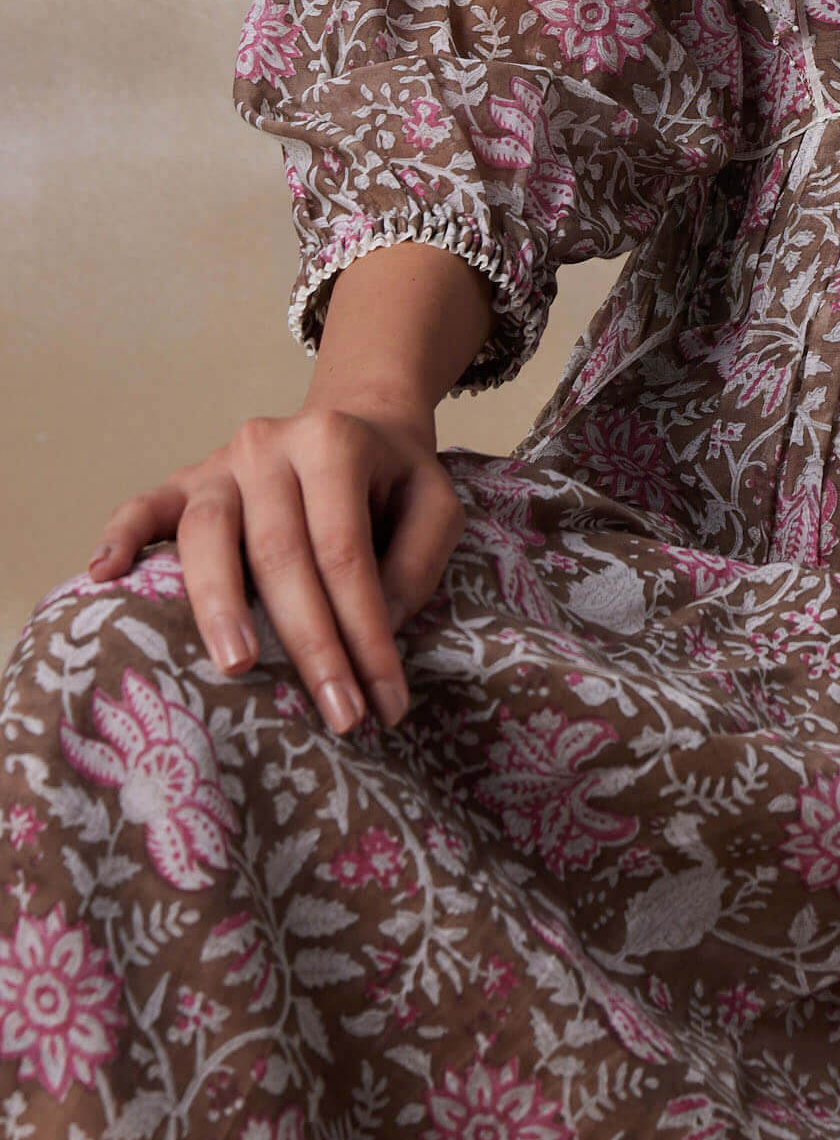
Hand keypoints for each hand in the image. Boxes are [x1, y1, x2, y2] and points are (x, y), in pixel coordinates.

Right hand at [82, 397, 463, 736]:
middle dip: (310, 643)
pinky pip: (143, 507)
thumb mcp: (436, 504)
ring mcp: (219, 463)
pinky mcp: (181, 482)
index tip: (382, 701)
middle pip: (281, 554)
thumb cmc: (393, 480)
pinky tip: (103, 576)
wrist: (354, 424)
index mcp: (334, 443)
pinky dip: (119, 537)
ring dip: (221, 606)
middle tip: (336, 715)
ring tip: (237, 667)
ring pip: (208, 536)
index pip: (345, 552)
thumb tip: (376, 627)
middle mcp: (269, 446)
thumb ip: (418, 560)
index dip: (364, 631)